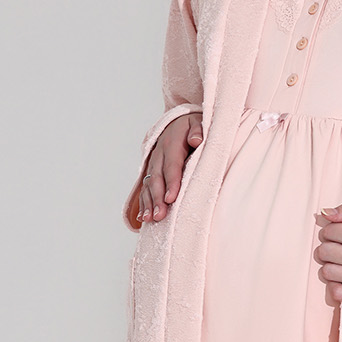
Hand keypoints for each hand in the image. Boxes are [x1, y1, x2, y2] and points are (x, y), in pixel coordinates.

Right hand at [130, 110, 202, 227]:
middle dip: (157, 198)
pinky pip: (146, 188)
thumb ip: (198, 130)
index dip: (171, 182)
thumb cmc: (192, 127)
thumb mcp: (198, 123)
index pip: (172, 165)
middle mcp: (159, 155)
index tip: (171, 198)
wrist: (178, 122)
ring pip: (149, 185)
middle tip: (160, 215)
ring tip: (151, 219)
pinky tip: (144, 218)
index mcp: (171, 144)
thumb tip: (197, 140)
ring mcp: (153, 164)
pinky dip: (144, 203)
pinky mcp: (152, 172)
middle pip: (157, 179)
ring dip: (149, 203)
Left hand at [314, 201, 341, 304]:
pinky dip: (336, 286)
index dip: (331, 231)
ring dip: (331, 266)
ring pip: (326, 272)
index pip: (329, 232)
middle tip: (340, 248)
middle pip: (324, 252)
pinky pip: (335, 292)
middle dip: (328, 248)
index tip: (341, 234)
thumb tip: (324, 214)